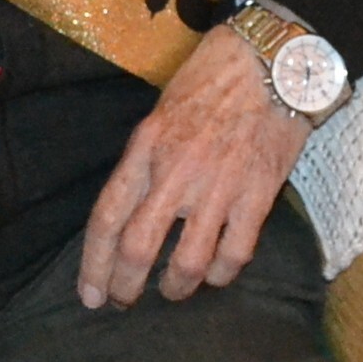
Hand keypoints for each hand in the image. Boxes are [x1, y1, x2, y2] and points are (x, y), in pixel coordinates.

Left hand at [78, 25, 310, 308]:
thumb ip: (146, 160)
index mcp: (145, 147)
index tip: (90, 294)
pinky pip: (234, 253)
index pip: (107, 218)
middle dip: (126, 287)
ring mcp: (218, 186)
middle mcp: (175, 171)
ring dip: (176, 288)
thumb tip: (133, 208)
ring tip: (173, 291)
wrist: (271, 60)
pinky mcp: (258, 194)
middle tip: (125, 301)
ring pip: (187, 262)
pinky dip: (221, 274)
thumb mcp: (160, 111)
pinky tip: (215, 275)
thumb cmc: (213, 79)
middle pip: (138, 249)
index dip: (93, 264)